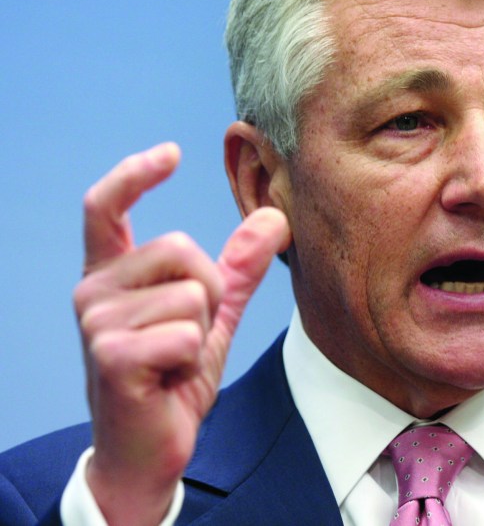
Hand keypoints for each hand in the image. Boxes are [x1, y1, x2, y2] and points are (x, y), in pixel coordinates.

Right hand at [73, 143, 289, 524]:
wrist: (149, 445)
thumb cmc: (172, 375)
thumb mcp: (212, 315)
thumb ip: (239, 267)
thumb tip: (275, 218)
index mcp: (111, 275)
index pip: (104, 207)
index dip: (134, 174)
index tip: (171, 153)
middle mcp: (93, 291)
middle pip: (179, 247)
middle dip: (208, 289)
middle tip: (190, 332)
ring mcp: (96, 323)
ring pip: (190, 293)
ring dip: (201, 331)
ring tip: (175, 359)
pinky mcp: (111, 356)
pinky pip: (187, 332)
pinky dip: (194, 357)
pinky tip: (168, 378)